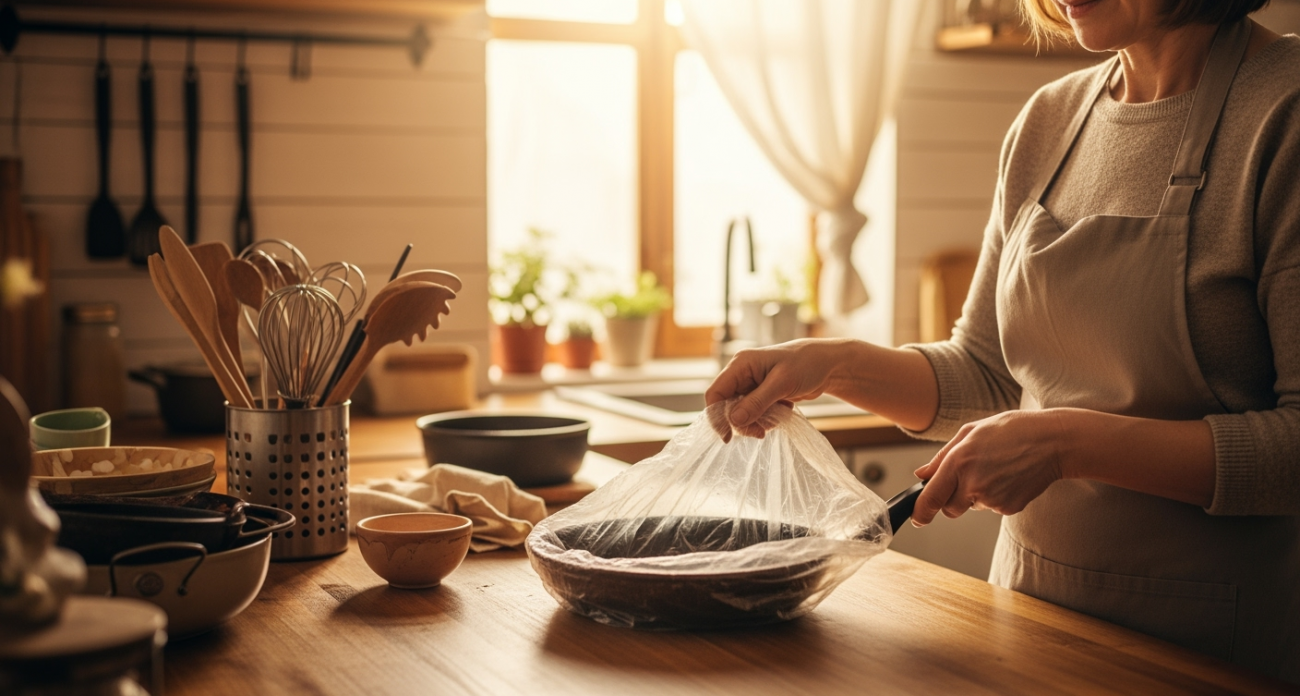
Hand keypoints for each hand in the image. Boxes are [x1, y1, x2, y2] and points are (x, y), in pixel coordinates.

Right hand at [704, 339, 841, 439]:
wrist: (827, 364)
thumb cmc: (806, 365)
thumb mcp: (782, 383)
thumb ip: (757, 402)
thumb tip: (734, 420)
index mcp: (741, 364)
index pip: (716, 392)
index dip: (717, 416)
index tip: (728, 437)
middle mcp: (742, 374)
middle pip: (727, 406)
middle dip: (742, 422)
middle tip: (760, 433)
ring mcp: (751, 384)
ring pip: (741, 412)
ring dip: (756, 421)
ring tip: (777, 419)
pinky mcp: (761, 394)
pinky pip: (755, 413)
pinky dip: (766, 418)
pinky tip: (782, 412)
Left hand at [910, 409, 1069, 525]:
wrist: (1053, 442)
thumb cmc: (1011, 431)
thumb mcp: (971, 431)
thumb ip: (942, 456)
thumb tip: (921, 474)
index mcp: (959, 461)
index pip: (931, 497)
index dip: (921, 511)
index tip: (917, 518)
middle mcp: (973, 483)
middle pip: (949, 509)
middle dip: (951, 499)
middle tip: (968, 478)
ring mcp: (992, 498)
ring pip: (971, 507)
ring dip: (975, 495)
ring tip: (994, 469)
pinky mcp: (1008, 508)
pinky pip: (992, 508)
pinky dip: (995, 496)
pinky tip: (1007, 477)